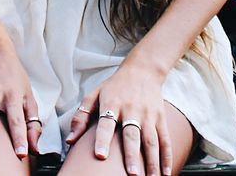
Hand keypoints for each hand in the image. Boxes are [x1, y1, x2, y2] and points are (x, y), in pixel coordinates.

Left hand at [66, 58, 172, 175]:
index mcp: (112, 104)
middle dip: (132, 156)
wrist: (143, 69)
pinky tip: (166, 172)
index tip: (100, 155)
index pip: (106, 123)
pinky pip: (165, 140)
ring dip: (152, 161)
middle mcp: (131, 110)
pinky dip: (166, 157)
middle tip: (132, 174)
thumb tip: (70, 140)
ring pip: (151, 140)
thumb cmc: (114, 86)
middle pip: (132, 135)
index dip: (102, 140)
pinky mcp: (160, 118)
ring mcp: (148, 115)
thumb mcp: (94, 95)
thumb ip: (81, 117)